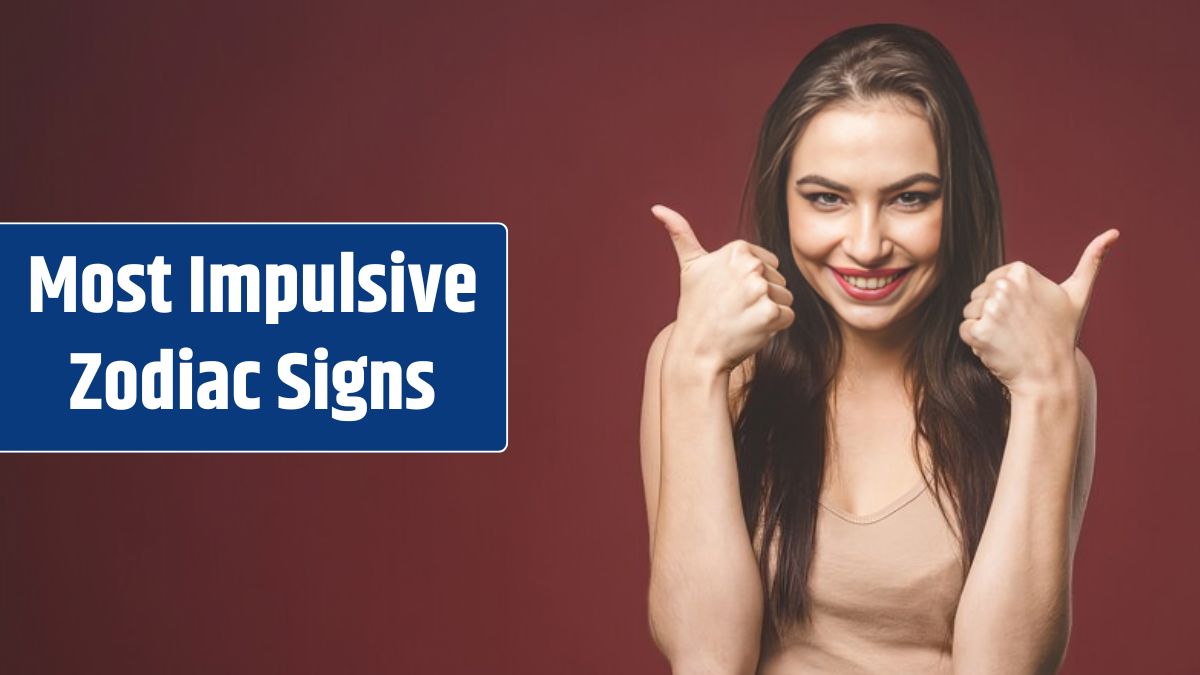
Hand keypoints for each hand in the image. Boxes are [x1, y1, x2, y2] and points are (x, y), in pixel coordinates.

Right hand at [652, 204, 794, 374]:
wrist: (696, 351)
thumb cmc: (695, 309)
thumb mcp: (689, 267)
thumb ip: (681, 233)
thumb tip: (657, 208)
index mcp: (736, 249)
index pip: (767, 263)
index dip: (751, 282)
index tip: (728, 293)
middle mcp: (750, 265)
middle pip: (778, 280)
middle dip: (761, 296)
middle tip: (734, 309)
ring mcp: (760, 290)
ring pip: (785, 298)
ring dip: (769, 312)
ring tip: (742, 319)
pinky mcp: (771, 313)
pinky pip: (787, 317)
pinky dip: (774, 327)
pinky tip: (751, 330)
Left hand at [960, 229, 1118, 395]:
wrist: (1049, 375)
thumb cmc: (1062, 335)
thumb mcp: (1078, 295)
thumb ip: (1091, 261)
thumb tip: (1113, 232)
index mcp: (1021, 271)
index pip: (993, 281)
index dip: (1006, 301)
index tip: (1027, 315)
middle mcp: (1004, 285)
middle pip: (979, 295)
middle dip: (993, 313)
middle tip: (1019, 330)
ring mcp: (991, 308)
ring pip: (970, 312)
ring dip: (983, 327)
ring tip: (1009, 339)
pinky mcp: (979, 330)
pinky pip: (965, 330)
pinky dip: (976, 342)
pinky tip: (998, 348)